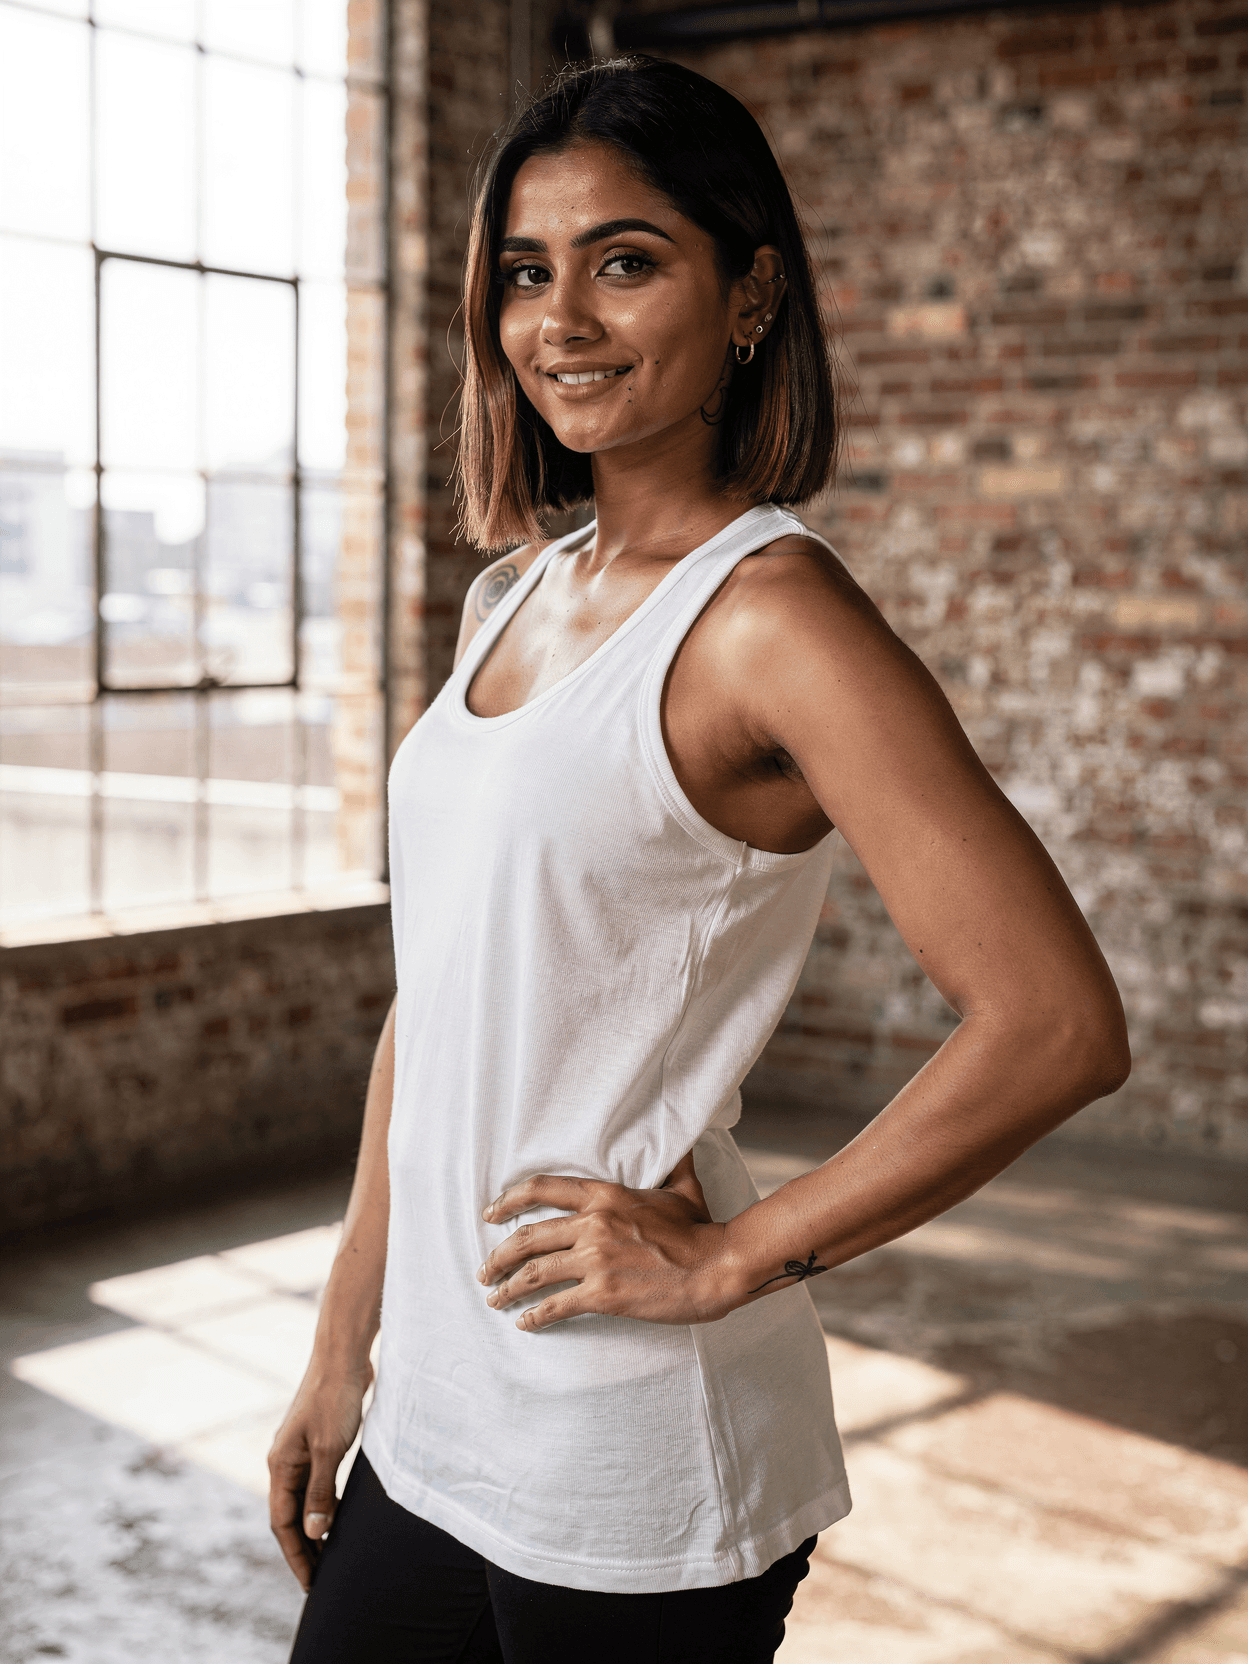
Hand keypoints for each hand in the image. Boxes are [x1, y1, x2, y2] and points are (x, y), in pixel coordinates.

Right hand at [267, 1361, 371, 1590]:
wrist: (344, 1357)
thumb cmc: (334, 1398)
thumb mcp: (328, 1449)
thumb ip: (320, 1492)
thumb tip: (314, 1534)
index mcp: (280, 1465)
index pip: (282, 1523)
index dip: (297, 1554)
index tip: (311, 1583)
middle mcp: (285, 1461)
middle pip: (290, 1515)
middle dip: (303, 1548)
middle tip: (321, 1578)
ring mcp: (301, 1451)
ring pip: (304, 1500)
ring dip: (315, 1527)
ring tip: (330, 1555)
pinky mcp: (319, 1441)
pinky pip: (317, 1484)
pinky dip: (325, 1504)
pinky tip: (340, 1515)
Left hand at [477, 1151, 735, 1330]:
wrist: (717, 1267)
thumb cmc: (701, 1230)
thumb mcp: (683, 1189)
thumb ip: (674, 1163)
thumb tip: (683, 1138)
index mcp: (605, 1195)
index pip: (542, 1189)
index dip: (509, 1200)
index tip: (491, 1214)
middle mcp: (593, 1223)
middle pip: (528, 1237)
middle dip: (498, 1256)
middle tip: (485, 1270)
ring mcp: (596, 1259)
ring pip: (534, 1273)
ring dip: (507, 1287)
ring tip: (494, 1298)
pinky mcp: (603, 1294)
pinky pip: (556, 1305)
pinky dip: (535, 1316)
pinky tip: (525, 1323)